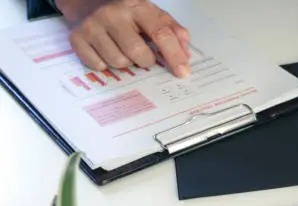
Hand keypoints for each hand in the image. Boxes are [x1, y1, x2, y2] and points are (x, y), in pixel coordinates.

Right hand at [55, 0, 190, 77]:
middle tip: (143, 55)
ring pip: (118, 62)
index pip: (161, 34)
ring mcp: (93, 25)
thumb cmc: (125, 12)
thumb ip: (172, 31)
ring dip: (125, 62)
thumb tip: (185, 55)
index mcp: (137, 5)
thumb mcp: (151, 14)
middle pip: (139, 54)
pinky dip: (105, 63)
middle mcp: (114, 13)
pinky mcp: (76, 37)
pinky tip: (105, 50)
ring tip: (122, 49)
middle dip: (146, 61)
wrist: (86, 1)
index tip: (183, 72)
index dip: (174, 56)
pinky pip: (99, 65)